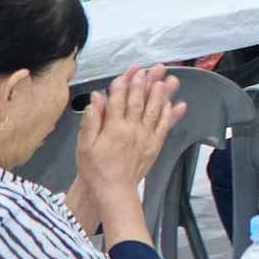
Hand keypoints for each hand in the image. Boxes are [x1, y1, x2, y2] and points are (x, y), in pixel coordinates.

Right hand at [76, 66, 184, 192]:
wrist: (113, 190)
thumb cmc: (95, 168)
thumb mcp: (84, 145)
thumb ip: (91, 120)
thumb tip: (95, 98)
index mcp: (113, 128)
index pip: (119, 100)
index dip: (125, 83)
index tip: (132, 70)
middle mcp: (132, 129)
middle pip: (139, 101)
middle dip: (146, 83)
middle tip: (154, 68)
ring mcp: (145, 137)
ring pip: (155, 111)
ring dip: (161, 94)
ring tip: (168, 80)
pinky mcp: (154, 145)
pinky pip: (164, 127)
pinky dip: (169, 115)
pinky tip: (174, 104)